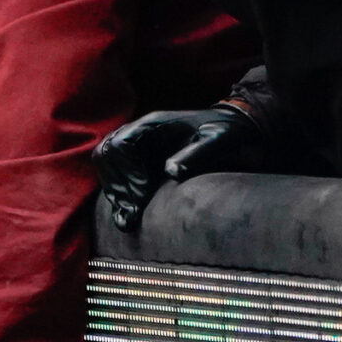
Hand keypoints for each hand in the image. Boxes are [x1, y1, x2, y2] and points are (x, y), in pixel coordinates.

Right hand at [93, 105, 264, 233]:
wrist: (234, 128)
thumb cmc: (227, 132)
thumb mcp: (218, 139)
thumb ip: (196, 153)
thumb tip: (171, 171)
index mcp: (154, 123)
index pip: (122, 143)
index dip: (128, 170)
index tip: (143, 194)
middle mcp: (139, 132)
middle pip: (107, 154)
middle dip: (117, 185)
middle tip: (132, 213)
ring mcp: (138, 145)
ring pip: (107, 164)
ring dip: (115, 192)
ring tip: (128, 218)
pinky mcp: (140, 159)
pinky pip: (117, 174)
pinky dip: (118, 195)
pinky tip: (126, 216)